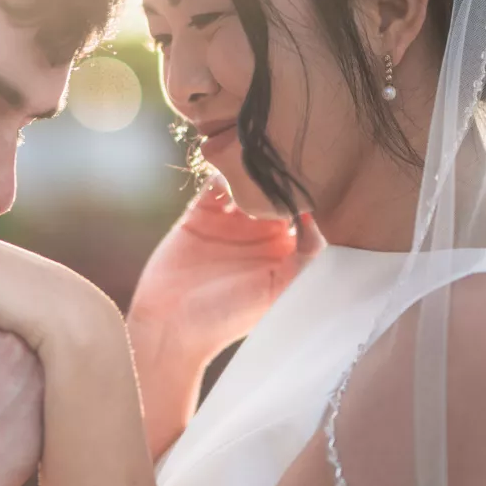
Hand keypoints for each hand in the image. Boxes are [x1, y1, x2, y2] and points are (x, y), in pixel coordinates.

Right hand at [129, 181, 319, 361]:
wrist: (170, 326)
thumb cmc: (227, 317)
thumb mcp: (276, 292)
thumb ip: (304, 260)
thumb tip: (314, 219)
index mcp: (283, 251)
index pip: (304, 213)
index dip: (307, 196)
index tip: (311, 179)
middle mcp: (259, 233)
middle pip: (276, 193)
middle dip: (280, 176)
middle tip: (282, 160)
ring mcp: (229, 222)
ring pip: (247, 183)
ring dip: (251, 172)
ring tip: (254, 163)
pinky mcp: (200, 214)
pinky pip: (214, 185)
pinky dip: (220, 173)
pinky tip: (226, 172)